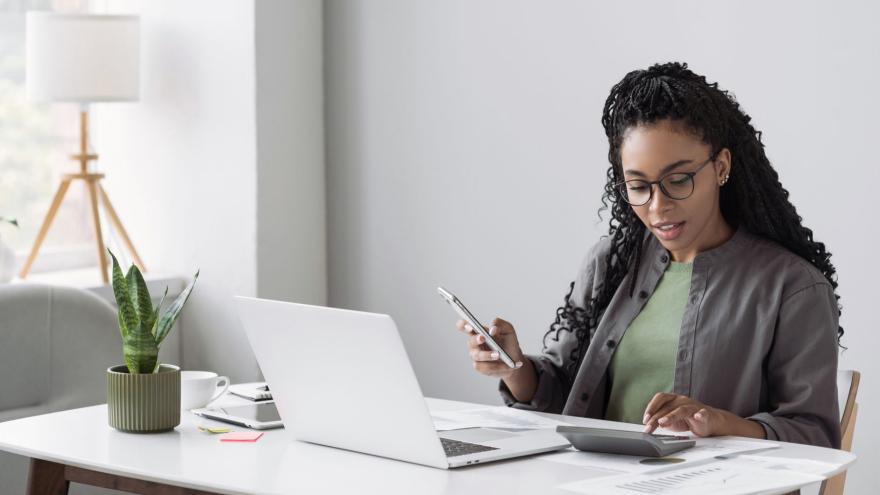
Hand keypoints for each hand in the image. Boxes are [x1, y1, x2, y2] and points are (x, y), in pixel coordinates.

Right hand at [455, 317, 523, 378]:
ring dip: (487, 355)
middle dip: (476, 340)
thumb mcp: (508, 329)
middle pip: (471, 341)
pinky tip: (505, 365)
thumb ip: (500, 324)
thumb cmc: (508, 342)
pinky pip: (484, 367)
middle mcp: (474, 344)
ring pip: (477, 356)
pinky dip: (496, 366)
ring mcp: (476, 356)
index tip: (469, 325)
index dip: (463, 325)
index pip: (464, 326)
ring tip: (498, 354)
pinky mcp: (481, 367)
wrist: (515, 359)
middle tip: (483, 338)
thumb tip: (492, 330)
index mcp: (478, 331)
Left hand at [642, 393, 765, 438]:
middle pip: (667, 407)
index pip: (660, 399)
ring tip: (663, 422)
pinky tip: (698, 417)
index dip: (651, 407)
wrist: (711, 421)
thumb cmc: (689, 419)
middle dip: (656, 418)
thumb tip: (649, 424)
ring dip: (671, 416)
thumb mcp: (671, 420)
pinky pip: (702, 414)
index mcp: (673, 399)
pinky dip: (700, 415)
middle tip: (649, 428)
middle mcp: (682, 400)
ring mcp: (693, 407)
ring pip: (681, 409)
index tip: (645, 419)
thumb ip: (661, 420)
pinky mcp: (705, 414)